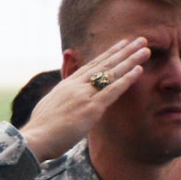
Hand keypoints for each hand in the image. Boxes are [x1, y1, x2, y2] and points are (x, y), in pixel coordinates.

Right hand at [18, 38, 149, 161]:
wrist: (34, 139)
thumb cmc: (39, 130)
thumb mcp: (47, 107)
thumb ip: (58, 98)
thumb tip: (60, 98)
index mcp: (65, 85)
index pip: (91, 66)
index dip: (108, 54)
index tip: (121, 45)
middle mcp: (75, 86)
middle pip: (103, 64)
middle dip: (123, 51)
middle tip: (140, 39)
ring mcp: (84, 95)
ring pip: (111, 73)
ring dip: (130, 60)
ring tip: (146, 49)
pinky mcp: (91, 108)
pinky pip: (113, 90)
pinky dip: (127, 79)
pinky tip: (139, 70)